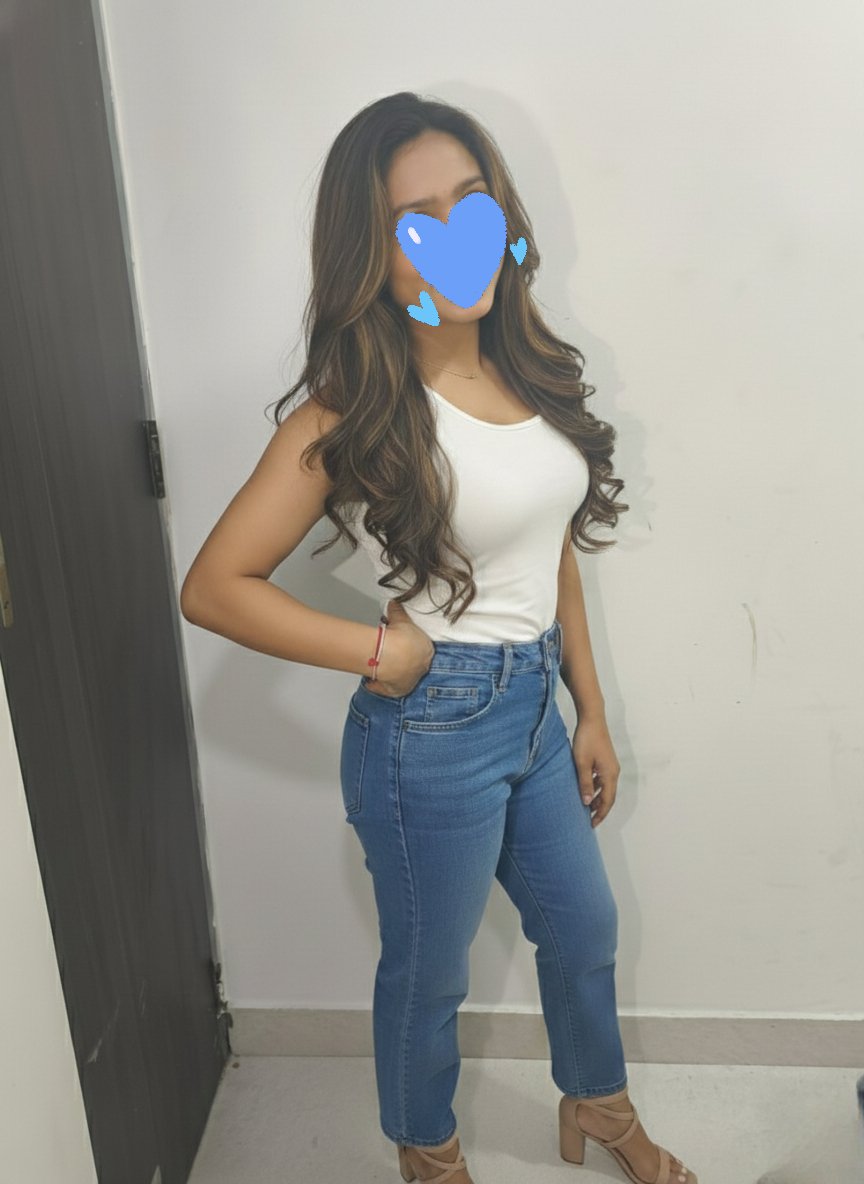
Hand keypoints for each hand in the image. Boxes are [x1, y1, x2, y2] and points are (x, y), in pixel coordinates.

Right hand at [363, 600, 434, 697]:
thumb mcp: (401, 619)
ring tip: (379, 666)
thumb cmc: (401, 638)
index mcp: (427, 651)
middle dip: (401, 660)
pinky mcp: (398, 691)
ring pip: (401, 678)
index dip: (408, 646)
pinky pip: (387, 689)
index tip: (398, 642)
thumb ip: (398, 611)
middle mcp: (421, 667)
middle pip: (412, 665)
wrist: (394, 656)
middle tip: (388, 653)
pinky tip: (371, 682)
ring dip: (391, 674)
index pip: (420, 650)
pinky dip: (378, 686)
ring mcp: (410, 680)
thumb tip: (393, 603)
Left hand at [571, 712, 619, 826]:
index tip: (592, 824)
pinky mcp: (605, 760)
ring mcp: (610, 765)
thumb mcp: (582, 763)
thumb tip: (586, 803)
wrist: (592, 718)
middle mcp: (613, 772)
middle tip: (589, 820)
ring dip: (597, 798)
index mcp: (610, 774)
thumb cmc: (586, 739)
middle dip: (599, 809)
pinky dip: (596, 788)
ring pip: (605, 788)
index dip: (600, 814)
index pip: (607, 801)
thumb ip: (584, 783)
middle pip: (608, 796)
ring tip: (586, 807)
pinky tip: (586, 789)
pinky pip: (603, 779)